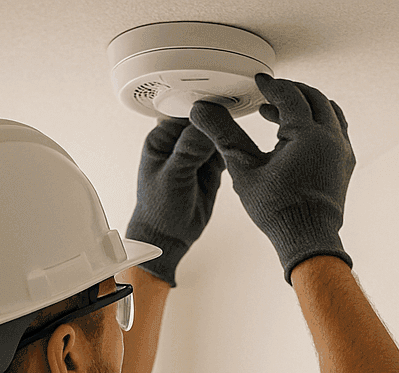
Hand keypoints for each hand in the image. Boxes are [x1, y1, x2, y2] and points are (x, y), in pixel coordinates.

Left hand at [125, 119, 223, 286]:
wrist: (170, 237)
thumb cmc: (160, 209)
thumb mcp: (173, 176)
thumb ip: (189, 149)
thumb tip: (206, 124)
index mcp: (162, 138)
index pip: (185, 114)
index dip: (203, 111)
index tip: (220, 109)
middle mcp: (179, 143)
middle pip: (204, 122)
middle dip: (218, 125)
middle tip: (233, 127)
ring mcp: (195, 155)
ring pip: (216, 136)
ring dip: (227, 138)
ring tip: (237, 143)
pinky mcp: (210, 168)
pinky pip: (225, 152)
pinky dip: (233, 153)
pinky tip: (239, 156)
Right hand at [189, 75, 354, 282]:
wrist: (307, 240)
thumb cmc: (280, 212)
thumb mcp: (244, 169)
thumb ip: (225, 135)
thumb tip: (205, 112)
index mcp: (309, 135)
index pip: (290, 96)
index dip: (272, 87)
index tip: (260, 83)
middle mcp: (332, 139)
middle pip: (314, 98)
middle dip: (290, 92)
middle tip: (269, 96)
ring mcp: (342, 152)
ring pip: (330, 112)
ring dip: (307, 106)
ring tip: (282, 113)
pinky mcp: (345, 164)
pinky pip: (337, 130)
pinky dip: (319, 122)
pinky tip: (299, 135)